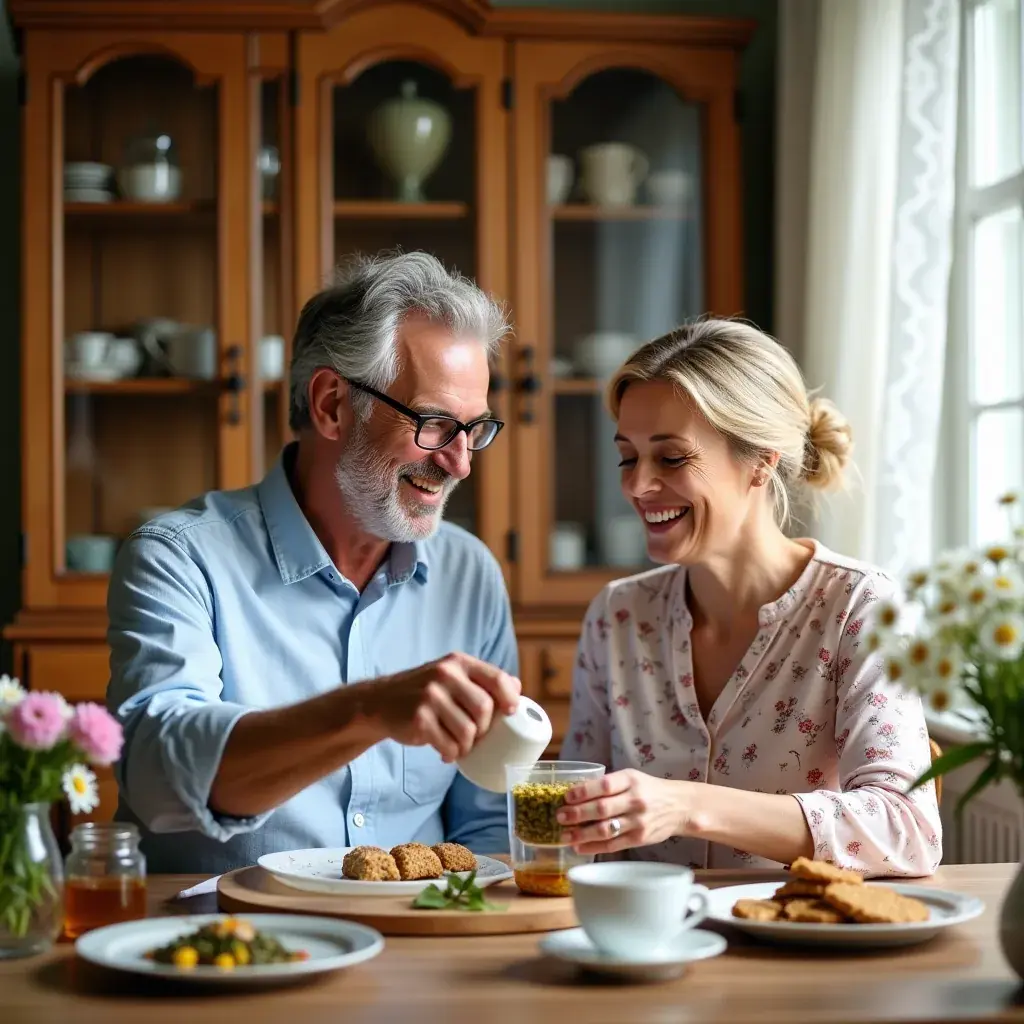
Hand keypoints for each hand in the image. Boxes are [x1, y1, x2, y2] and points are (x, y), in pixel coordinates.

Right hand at [368, 652, 520, 761]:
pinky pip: (448, 744)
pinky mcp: (419, 718)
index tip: (511, 712)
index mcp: (458, 663)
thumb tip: (518, 689)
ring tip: (459, 746)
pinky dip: (451, 753)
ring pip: (468, 731)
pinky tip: (445, 752)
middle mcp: (445, 674)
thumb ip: (480, 680)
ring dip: (467, 745)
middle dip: (485, 729)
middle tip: (476, 736)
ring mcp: (431, 696)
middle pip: (485, 708)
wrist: (379, 702)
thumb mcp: (450, 675)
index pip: (497, 677)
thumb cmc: (424, 693)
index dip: (510, 697)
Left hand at [556, 769, 690, 854]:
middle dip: (577, 814)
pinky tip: (579, 847)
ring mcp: (638, 821)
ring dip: (582, 834)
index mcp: (631, 780)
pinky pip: (613, 845)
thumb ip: (608, 784)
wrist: (679, 806)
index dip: (584, 792)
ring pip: (606, 830)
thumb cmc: (648, 789)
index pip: (604, 785)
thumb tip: (575, 792)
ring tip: (565, 836)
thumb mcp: (631, 777)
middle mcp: (635, 800)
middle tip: (560, 817)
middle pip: (602, 809)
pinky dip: (593, 847)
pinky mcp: (639, 839)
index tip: (567, 796)